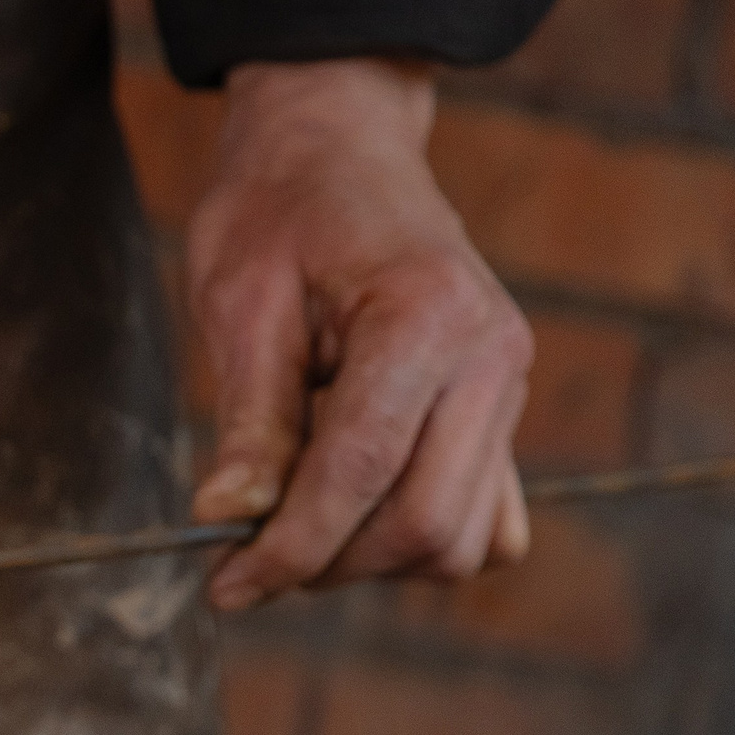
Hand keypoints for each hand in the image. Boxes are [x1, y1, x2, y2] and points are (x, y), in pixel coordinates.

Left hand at [187, 57, 532, 609]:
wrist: (338, 148)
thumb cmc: (277, 209)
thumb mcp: (239, 301)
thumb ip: (249, 418)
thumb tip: (229, 520)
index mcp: (426, 317)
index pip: (361, 474)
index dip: (288, 547)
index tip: (224, 586)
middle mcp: (492, 357)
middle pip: (426, 526)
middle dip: (329, 563)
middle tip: (245, 560)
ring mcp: (510, 386)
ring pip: (462, 540)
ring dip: (371, 558)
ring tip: (290, 523)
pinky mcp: (502, 409)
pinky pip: (485, 520)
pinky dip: (416, 537)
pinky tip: (347, 508)